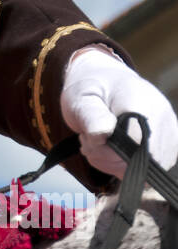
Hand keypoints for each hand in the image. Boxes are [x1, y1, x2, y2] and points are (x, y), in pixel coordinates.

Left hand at [59, 45, 177, 178]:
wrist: (105, 78)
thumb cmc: (91, 89)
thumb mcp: (80, 98)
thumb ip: (91, 116)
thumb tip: (103, 133)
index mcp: (139, 100)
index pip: (135, 143)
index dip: (109, 152)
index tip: (91, 139)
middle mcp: (161, 115)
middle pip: (140, 160)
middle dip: (109, 158)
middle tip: (92, 140)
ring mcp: (168, 130)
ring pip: (145, 169)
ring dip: (116, 163)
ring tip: (102, 141)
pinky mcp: (169, 143)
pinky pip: (149, 170)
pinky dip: (126, 166)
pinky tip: (114, 149)